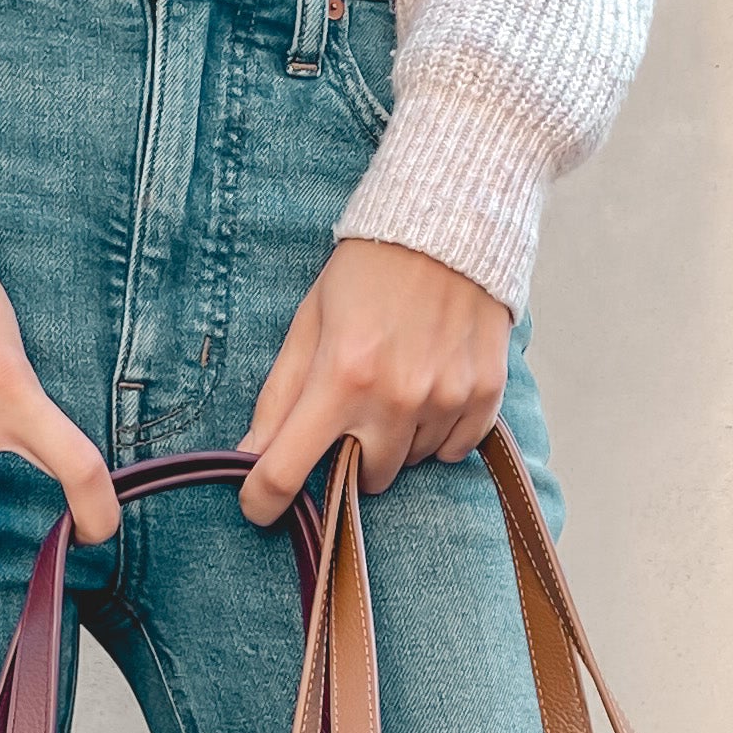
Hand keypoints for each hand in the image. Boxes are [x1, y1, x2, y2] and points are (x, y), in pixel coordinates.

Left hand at [238, 237, 510, 526]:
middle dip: (352, 456)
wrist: (448, 225)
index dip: (263, 500)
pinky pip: (454, 450)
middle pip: (362, 480)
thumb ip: (279, 396)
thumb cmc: (367, 273)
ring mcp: (445, 399)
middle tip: (355, 410)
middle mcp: (395, 398)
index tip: (259, 507)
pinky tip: (431, 389)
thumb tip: (248, 457)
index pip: (286, 472)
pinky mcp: (484, 395)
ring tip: (398, 385)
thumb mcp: (309, 324)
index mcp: (340, 377)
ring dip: (397, 440)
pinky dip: (438, 433)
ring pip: (410, 464)